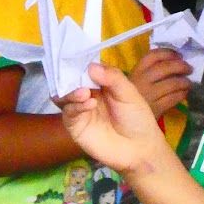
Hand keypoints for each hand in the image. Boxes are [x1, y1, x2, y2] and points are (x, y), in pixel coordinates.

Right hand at [58, 63, 181, 177]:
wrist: (139, 148)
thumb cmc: (137, 118)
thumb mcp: (129, 93)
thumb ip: (113, 78)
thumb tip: (91, 66)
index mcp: (101, 83)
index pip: (86, 68)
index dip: (81, 62)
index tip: (77, 55)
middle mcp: (88, 94)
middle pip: (70, 81)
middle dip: (70, 76)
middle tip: (75, 74)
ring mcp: (80, 110)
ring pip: (65, 96)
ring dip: (71, 91)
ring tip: (84, 92)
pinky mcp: (75, 126)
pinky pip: (69, 113)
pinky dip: (75, 106)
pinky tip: (89, 104)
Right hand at [129, 47, 192, 116]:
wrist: (125, 124)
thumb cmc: (133, 99)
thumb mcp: (135, 82)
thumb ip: (149, 71)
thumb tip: (175, 61)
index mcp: (136, 72)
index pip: (152, 56)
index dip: (168, 53)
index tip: (179, 55)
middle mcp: (141, 81)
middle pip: (165, 68)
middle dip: (180, 66)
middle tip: (189, 68)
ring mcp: (148, 96)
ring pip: (172, 83)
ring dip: (184, 82)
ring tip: (188, 83)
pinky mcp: (155, 110)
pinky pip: (173, 99)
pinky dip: (181, 94)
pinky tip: (184, 93)